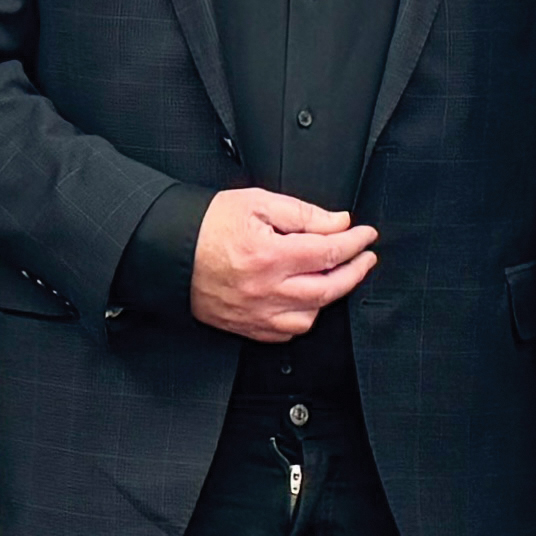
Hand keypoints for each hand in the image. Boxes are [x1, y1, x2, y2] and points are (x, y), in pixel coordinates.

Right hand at [189, 191, 376, 343]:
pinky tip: (304, 299)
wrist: (169, 251)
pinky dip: (303, 317)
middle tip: (365, 258)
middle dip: (356, 272)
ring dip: (329, 296)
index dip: (356, 243)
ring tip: (332, 276)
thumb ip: (302, 214)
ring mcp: (256, 313)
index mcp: (269, 255)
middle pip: (329, 289)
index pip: (330, 252)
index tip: (366, 235)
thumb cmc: (205, 226)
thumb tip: (338, 223)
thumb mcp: (256, 203)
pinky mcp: (247, 326)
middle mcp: (266, 289)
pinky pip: (287, 332)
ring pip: (311, 315)